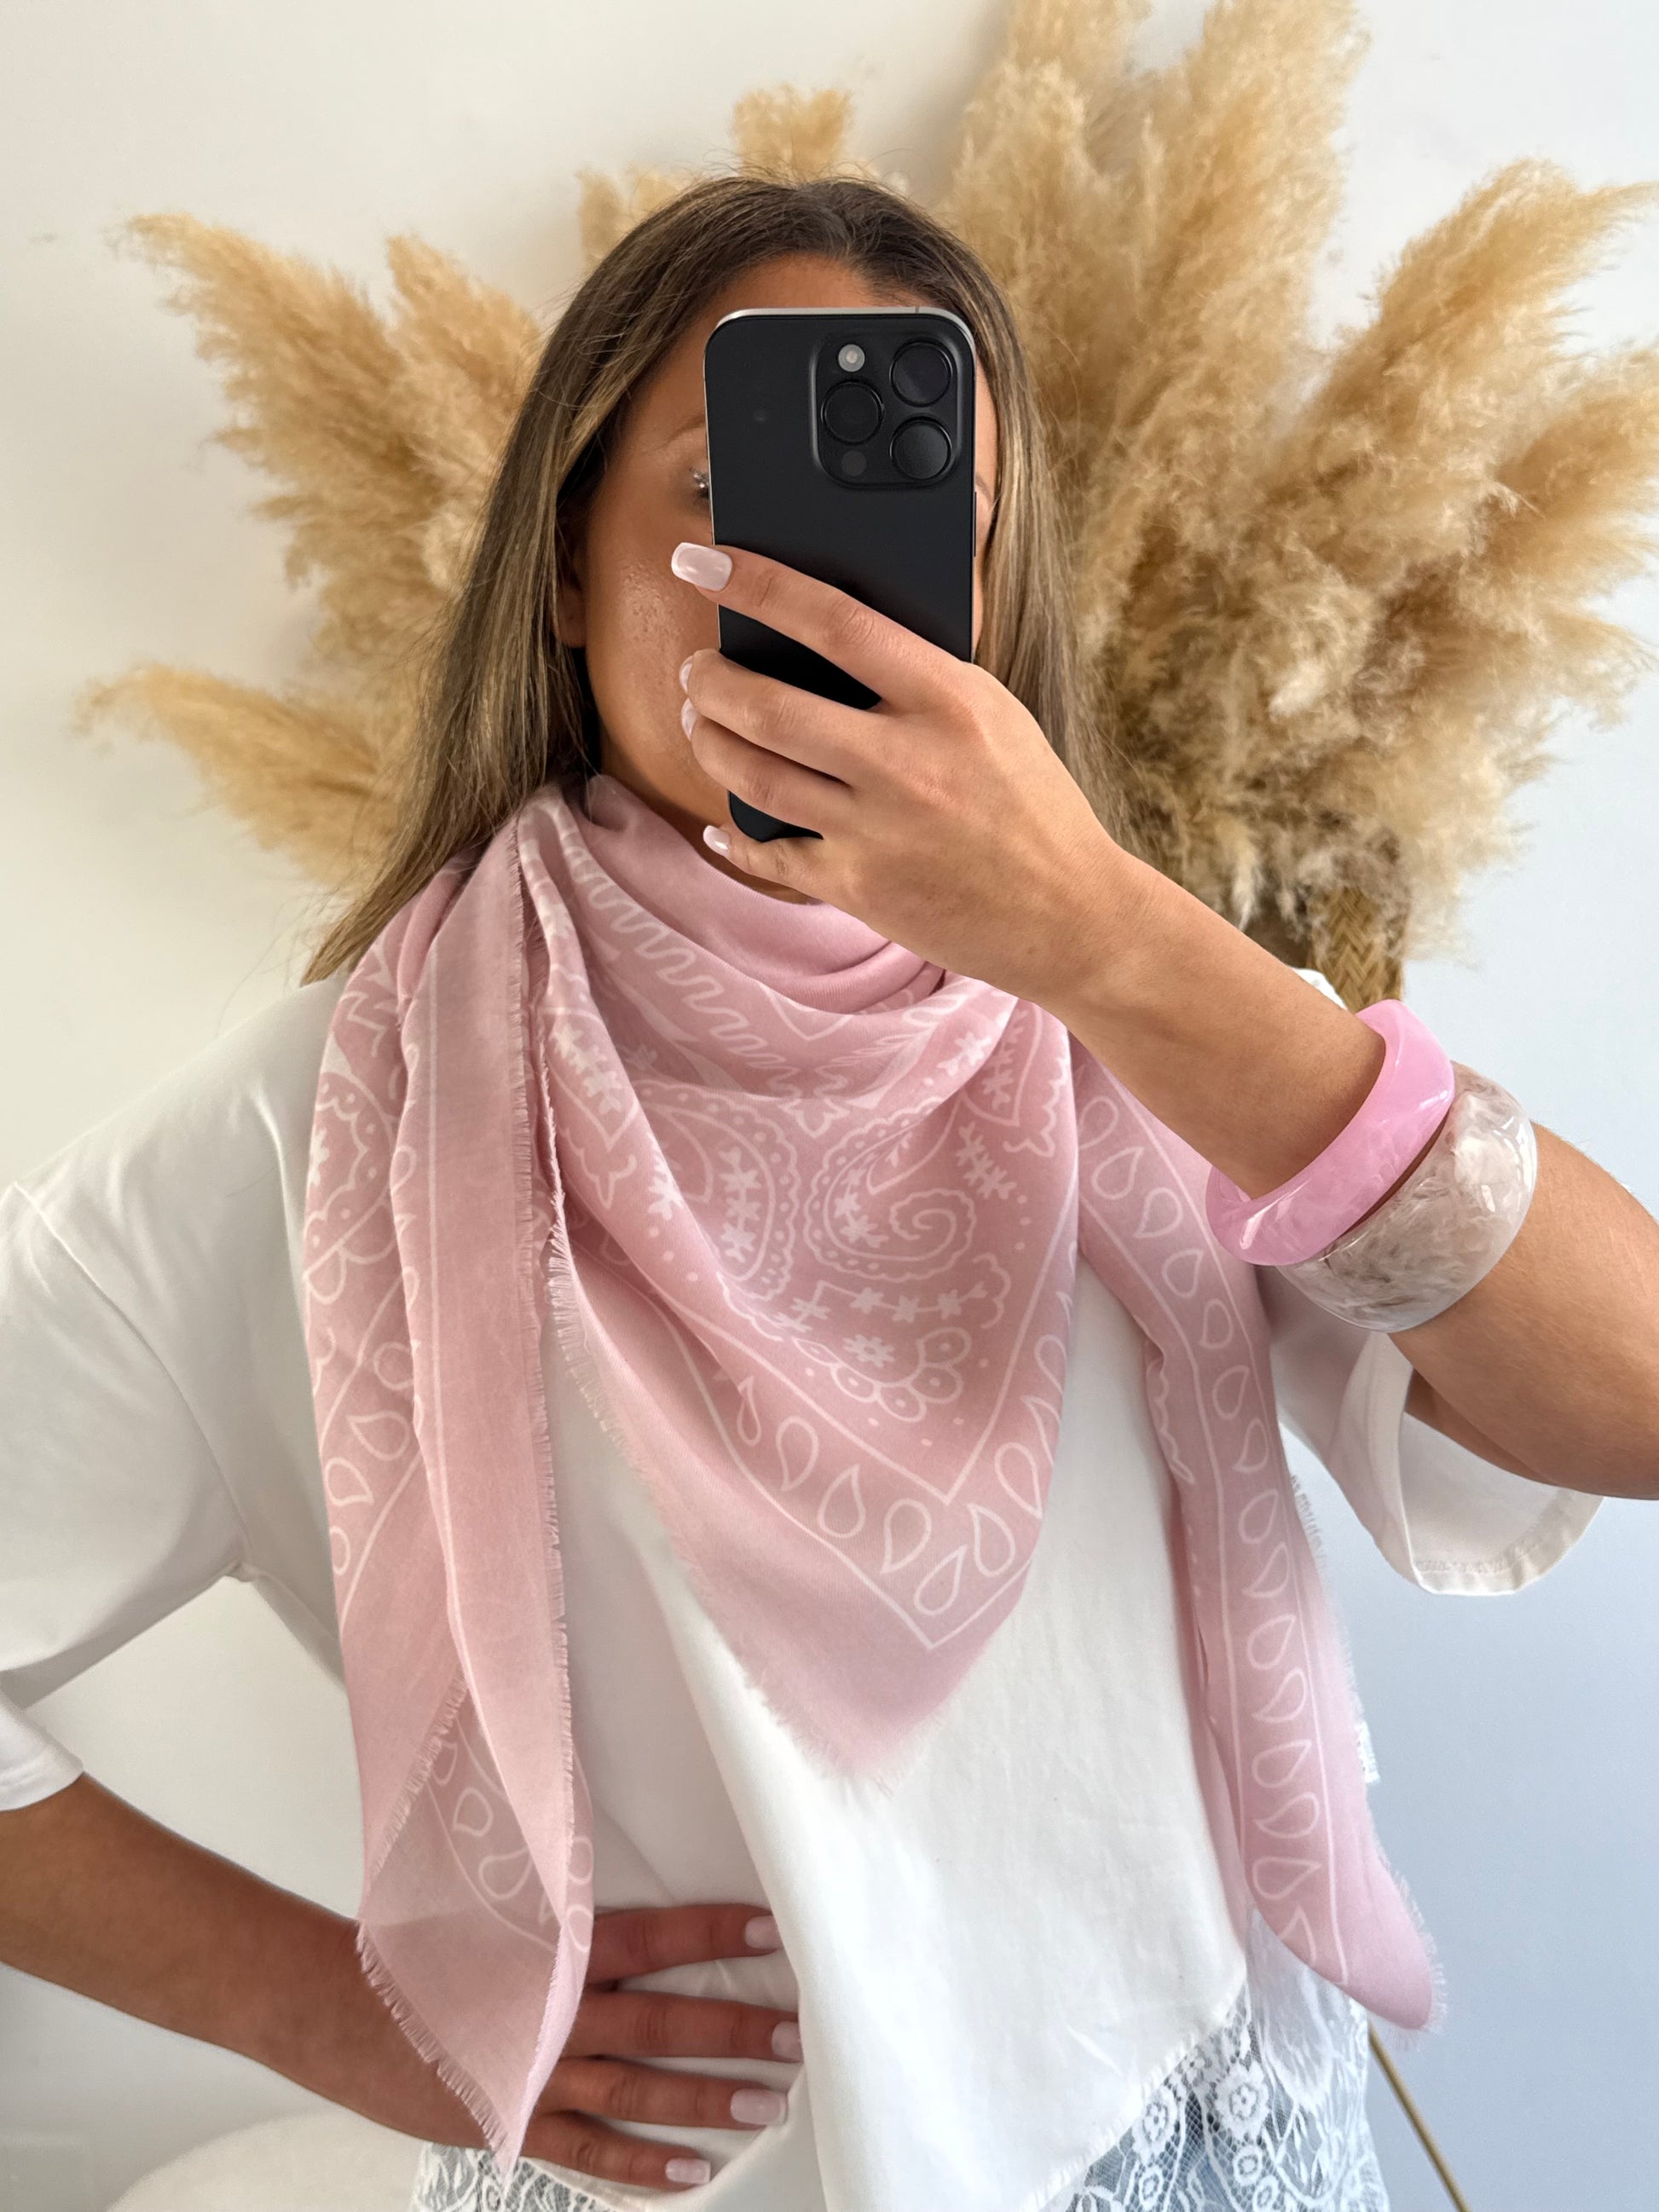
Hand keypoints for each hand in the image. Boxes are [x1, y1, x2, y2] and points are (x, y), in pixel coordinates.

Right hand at [303, 1901, 799, 2193]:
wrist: (335, 2006)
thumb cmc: (416, 1948)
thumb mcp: (494, 1914)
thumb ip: (562, 1917)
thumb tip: (626, 1904)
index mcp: (552, 1953)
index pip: (651, 1937)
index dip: (712, 1929)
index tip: (769, 1925)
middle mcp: (554, 2017)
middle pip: (661, 2021)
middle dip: (732, 2027)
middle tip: (795, 2033)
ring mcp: (536, 2077)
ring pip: (639, 2092)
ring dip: (707, 2098)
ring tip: (768, 2101)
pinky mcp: (514, 2123)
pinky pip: (591, 2152)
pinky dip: (644, 2166)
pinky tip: (695, 2171)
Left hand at [671, 540, 1141, 1011]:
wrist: (1070, 915)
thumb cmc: (1033, 804)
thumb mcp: (994, 713)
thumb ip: (921, 673)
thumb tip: (834, 626)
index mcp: (949, 700)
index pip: (834, 621)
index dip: (758, 584)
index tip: (704, 562)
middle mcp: (906, 763)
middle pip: (769, 706)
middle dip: (710, 680)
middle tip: (697, 669)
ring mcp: (877, 830)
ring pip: (754, 775)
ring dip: (708, 742)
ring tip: (701, 723)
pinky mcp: (860, 888)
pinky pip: (769, 854)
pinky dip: (734, 834)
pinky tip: (720, 820)